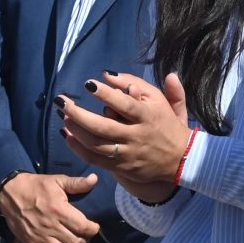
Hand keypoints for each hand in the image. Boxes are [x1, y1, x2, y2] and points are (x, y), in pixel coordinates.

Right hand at [0, 170, 100, 242]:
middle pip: (76, 242)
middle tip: (85, 235)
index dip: (93, 229)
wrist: (10, 192)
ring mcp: (39, 236)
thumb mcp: (57, 180)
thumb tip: (95, 179)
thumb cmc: (36, 186)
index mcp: (59, 210)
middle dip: (85, 240)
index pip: (83, 227)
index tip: (94, 227)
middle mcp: (50, 225)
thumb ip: (77, 183)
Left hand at [57, 72, 192, 198]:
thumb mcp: (161, 100)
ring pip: (96, 144)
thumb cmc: (168, 124)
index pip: (125, 104)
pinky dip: (79, 148)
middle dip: (79, 114)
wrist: (182, 160)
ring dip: (76, 131)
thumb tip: (110, 74)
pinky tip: (68, 136)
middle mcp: (137, 135)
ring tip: (64, 117)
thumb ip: (138, 84)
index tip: (88, 84)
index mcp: (148, 116)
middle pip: (103, 126)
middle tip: (61, 101)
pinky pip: (95, 159)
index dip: (106, 94)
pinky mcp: (121, 167)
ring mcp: (128, 154)